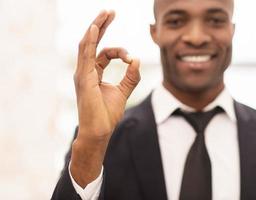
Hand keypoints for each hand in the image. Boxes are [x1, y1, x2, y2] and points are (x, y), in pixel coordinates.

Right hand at [71, 10, 139, 186]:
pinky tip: (95, 27)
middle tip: (110, 12)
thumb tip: (136, 60)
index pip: (103, 53)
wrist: (99, 131)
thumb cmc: (107, 115)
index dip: (119, 51)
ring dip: (96, 28)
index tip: (131, 58)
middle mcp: (85, 71)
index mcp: (93, 73)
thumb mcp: (123, 92)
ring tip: (105, 13)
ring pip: (87, 44)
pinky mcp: (83, 78)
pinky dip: (90, 41)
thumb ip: (130, 77)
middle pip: (92, 43)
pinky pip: (85, 55)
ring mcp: (82, 74)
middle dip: (101, 26)